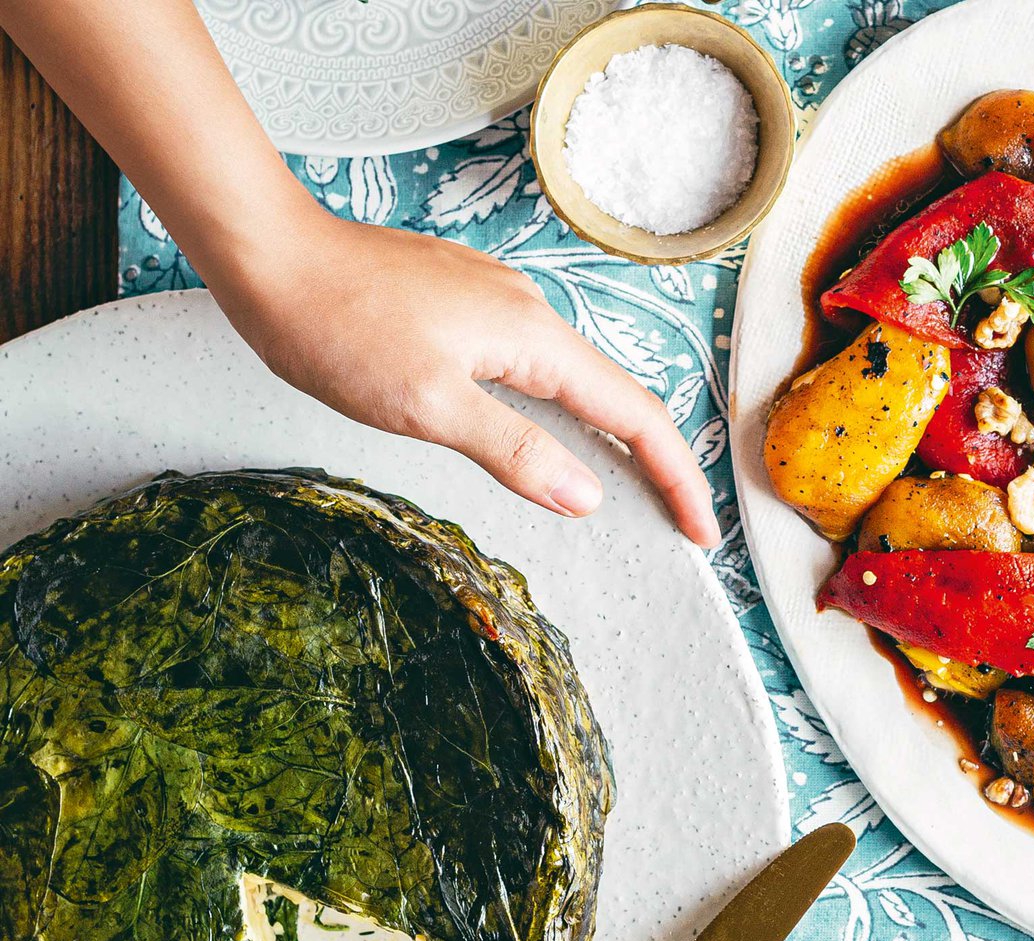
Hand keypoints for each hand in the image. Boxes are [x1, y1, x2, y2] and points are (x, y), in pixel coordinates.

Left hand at [207, 211, 721, 546]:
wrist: (269, 254)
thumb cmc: (336, 326)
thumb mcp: (427, 406)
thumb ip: (514, 451)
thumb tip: (587, 496)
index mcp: (533, 338)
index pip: (635, 416)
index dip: (677, 477)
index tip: (700, 530)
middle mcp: (529, 312)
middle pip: (616, 397)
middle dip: (657, 462)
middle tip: (676, 522)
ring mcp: (497, 303)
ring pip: (573, 380)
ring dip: (608, 436)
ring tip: (626, 489)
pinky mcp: (464, 304)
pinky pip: (533, 363)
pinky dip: (559, 408)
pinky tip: (543, 431)